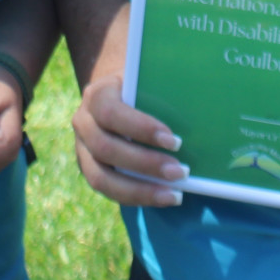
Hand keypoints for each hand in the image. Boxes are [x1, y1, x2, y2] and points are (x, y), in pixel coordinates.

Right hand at [71, 75, 185, 205]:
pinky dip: (135, 197)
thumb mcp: (145, 82)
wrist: (114, 95)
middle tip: (181, 172)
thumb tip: (198, 113)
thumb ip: (160, 95)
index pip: (111, 112)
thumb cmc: (139, 88)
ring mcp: (81, 149)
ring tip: (173, 194)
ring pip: (101, 177)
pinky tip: (161, 198)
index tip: (174, 141)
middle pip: (106, 148)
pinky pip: (107, 190)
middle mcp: (83, 122)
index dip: (141, 129)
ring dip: (140, 189)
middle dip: (146, 164)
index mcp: (97, 95)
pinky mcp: (88, 169)